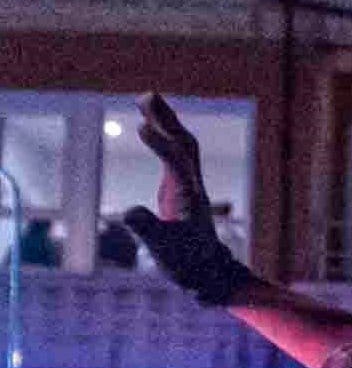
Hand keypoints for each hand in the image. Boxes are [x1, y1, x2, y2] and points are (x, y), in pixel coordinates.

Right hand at [114, 92, 249, 307]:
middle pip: (184, 144)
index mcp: (189, 197)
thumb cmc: (185, 262)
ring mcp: (189, 184)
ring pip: (182, 145)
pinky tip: (148, 124)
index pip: (177, 163)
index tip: (143, 126)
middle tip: (147, 95)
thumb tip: (128, 212)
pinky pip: (174, 153)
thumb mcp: (163, 249)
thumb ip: (147, 229)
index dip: (161, 144)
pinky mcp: (181, 187)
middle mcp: (192, 185)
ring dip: (166, 121)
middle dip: (166, 120)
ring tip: (146, 98)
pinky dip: (163, 135)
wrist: (206, 272)